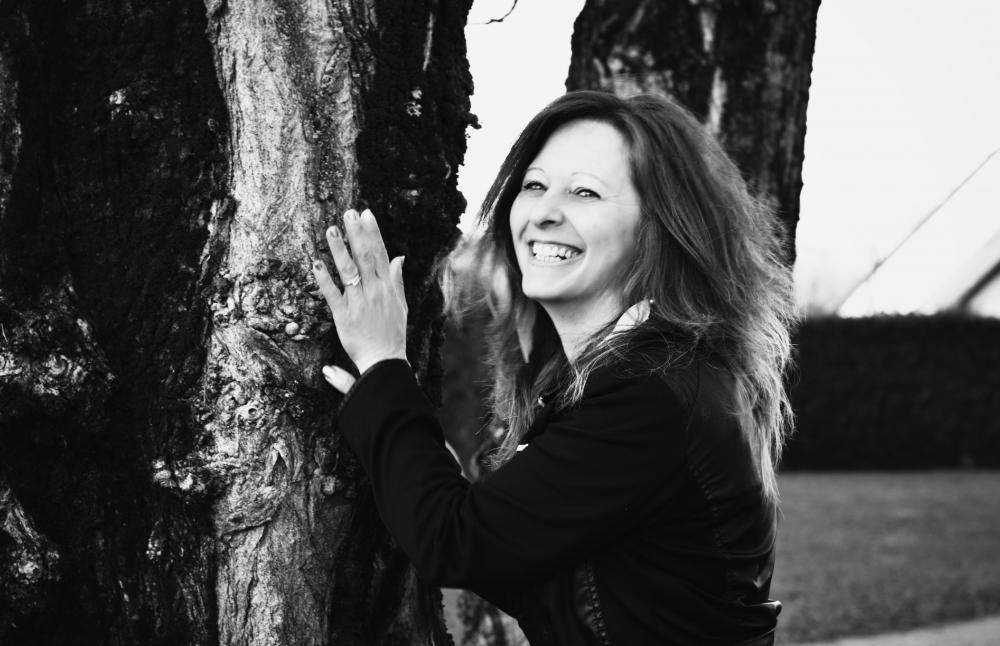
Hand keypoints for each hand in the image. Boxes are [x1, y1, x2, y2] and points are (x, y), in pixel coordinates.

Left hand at [312, 208, 407, 393]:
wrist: (385, 361)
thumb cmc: (393, 334)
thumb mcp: (401, 305)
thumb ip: (397, 280)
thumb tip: (399, 257)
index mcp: (388, 288)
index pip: (381, 254)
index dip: (373, 233)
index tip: (366, 214)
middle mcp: (374, 292)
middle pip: (365, 257)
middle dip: (357, 233)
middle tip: (349, 212)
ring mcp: (359, 303)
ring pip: (349, 271)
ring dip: (340, 249)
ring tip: (331, 230)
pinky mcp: (344, 316)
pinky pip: (333, 294)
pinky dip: (324, 279)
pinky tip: (317, 263)